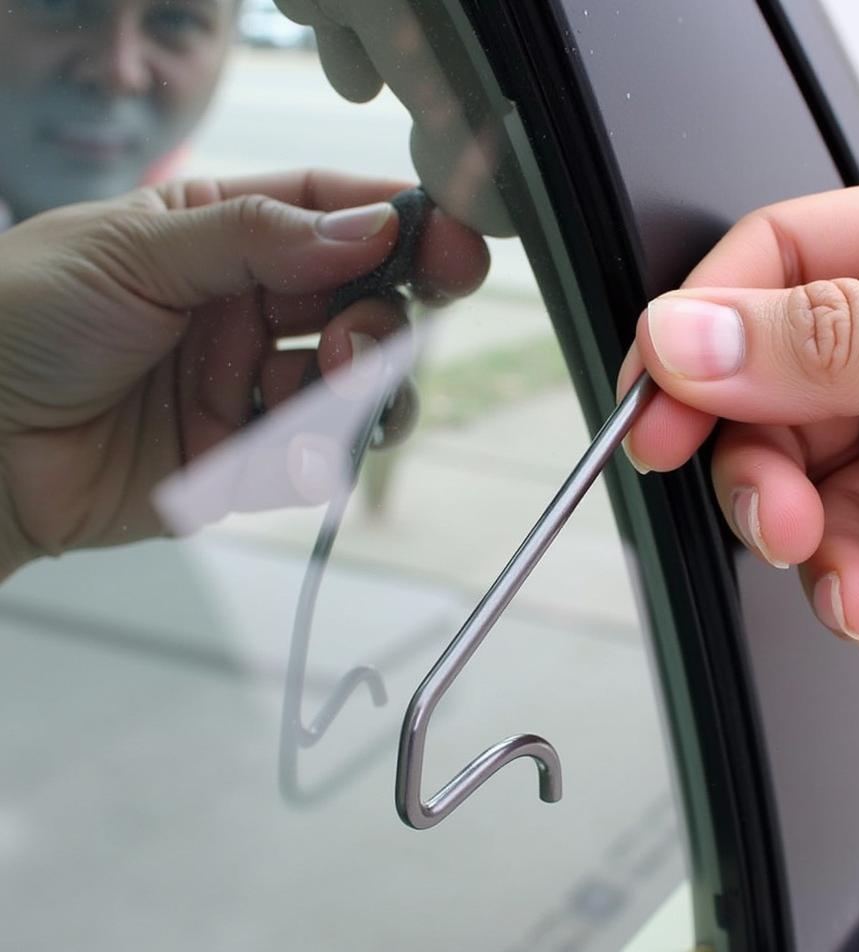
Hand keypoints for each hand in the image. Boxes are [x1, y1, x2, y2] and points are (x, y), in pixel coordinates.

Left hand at [0, 170, 487, 576]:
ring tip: (317, 396)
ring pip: (355, 390)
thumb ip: (256, 239)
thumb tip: (368, 229)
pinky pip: (314, 461)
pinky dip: (314, 461)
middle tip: (354, 340)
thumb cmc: (22, 322)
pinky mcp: (242, 462)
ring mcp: (248, 388)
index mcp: (220, 238)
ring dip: (359, 395)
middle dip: (378, 323)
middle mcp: (247, 311)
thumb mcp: (134, 250)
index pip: (331, 218)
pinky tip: (279, 459)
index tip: (453, 244)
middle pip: (362, 307)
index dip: (400, 226)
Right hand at [620, 163, 858, 666]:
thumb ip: (843, 334)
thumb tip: (687, 339)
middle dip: (762, 477)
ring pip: (827, 510)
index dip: (698, 338)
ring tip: (849, 589)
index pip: (772, 270)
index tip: (656, 410)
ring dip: (822, 562)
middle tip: (770, 515)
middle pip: (780, 407)